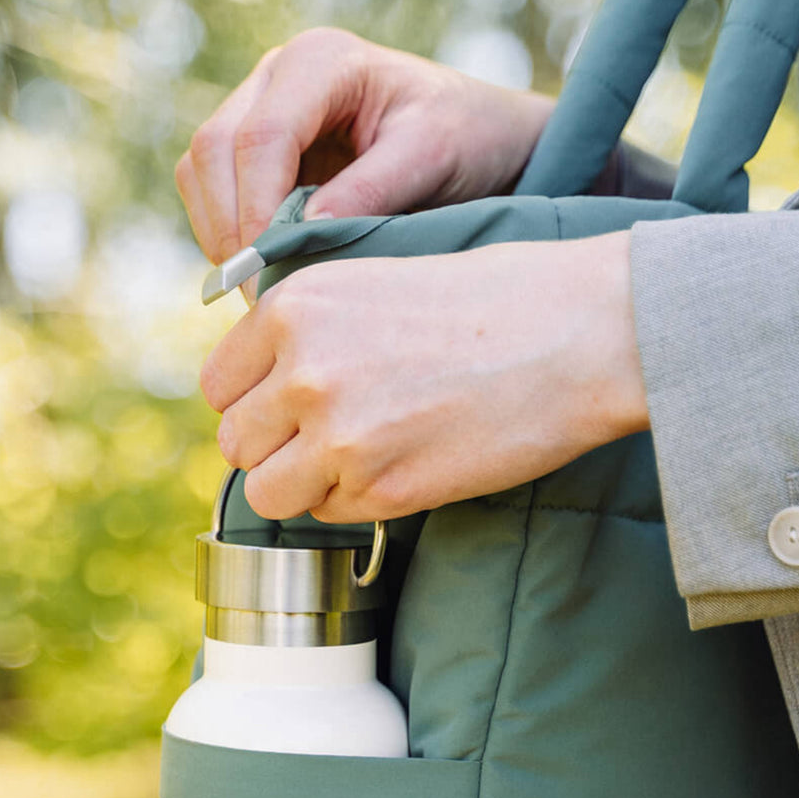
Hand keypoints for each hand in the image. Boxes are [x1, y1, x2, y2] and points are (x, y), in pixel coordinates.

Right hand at [176, 27, 554, 261]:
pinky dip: (229, 235)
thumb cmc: (467, 138)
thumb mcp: (432, 159)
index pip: (262, 135)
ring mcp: (262, 110)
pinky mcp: (259, 152)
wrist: (481, 139)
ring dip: (221, 234)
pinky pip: (215, 193)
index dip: (255, 209)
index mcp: (322, 63)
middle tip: (259, 294)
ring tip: (263, 289)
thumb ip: (370, 192)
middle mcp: (280, 77)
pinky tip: (267, 270)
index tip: (270, 271)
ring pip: (201, 172)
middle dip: (230, 226)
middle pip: (214, 149)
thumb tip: (303, 235)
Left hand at [201, 232, 648, 522]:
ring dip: (306, 485)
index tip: (292, 407)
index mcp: (294, 308)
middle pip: (235, 443)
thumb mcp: (377, 283)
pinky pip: (331, 514)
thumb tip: (266, 388)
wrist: (580, 334)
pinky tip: (407, 465)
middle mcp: (302, 371)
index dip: (255, 403)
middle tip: (333, 438)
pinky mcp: (383, 489)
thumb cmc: (495, 302)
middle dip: (277, 448)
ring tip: (363, 459)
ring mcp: (339, 436)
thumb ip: (310, 331)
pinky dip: (358, 502)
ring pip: (269, 493)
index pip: (218, 386)